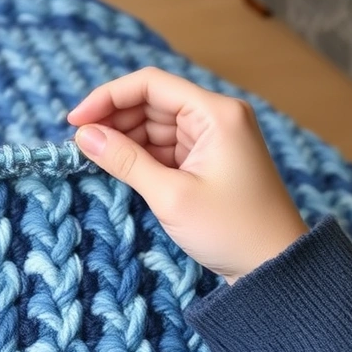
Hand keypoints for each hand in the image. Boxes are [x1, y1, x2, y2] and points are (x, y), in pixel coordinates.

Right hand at [68, 67, 307, 282]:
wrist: (275, 267)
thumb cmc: (231, 230)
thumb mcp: (170, 195)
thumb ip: (124, 160)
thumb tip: (83, 135)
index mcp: (216, 113)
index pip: (150, 84)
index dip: (108, 97)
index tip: (75, 120)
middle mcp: (217, 117)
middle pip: (152, 101)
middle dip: (114, 119)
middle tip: (80, 144)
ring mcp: (214, 138)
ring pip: (155, 124)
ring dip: (125, 138)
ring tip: (94, 157)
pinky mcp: (209, 160)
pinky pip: (166, 146)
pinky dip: (141, 154)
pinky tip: (118, 166)